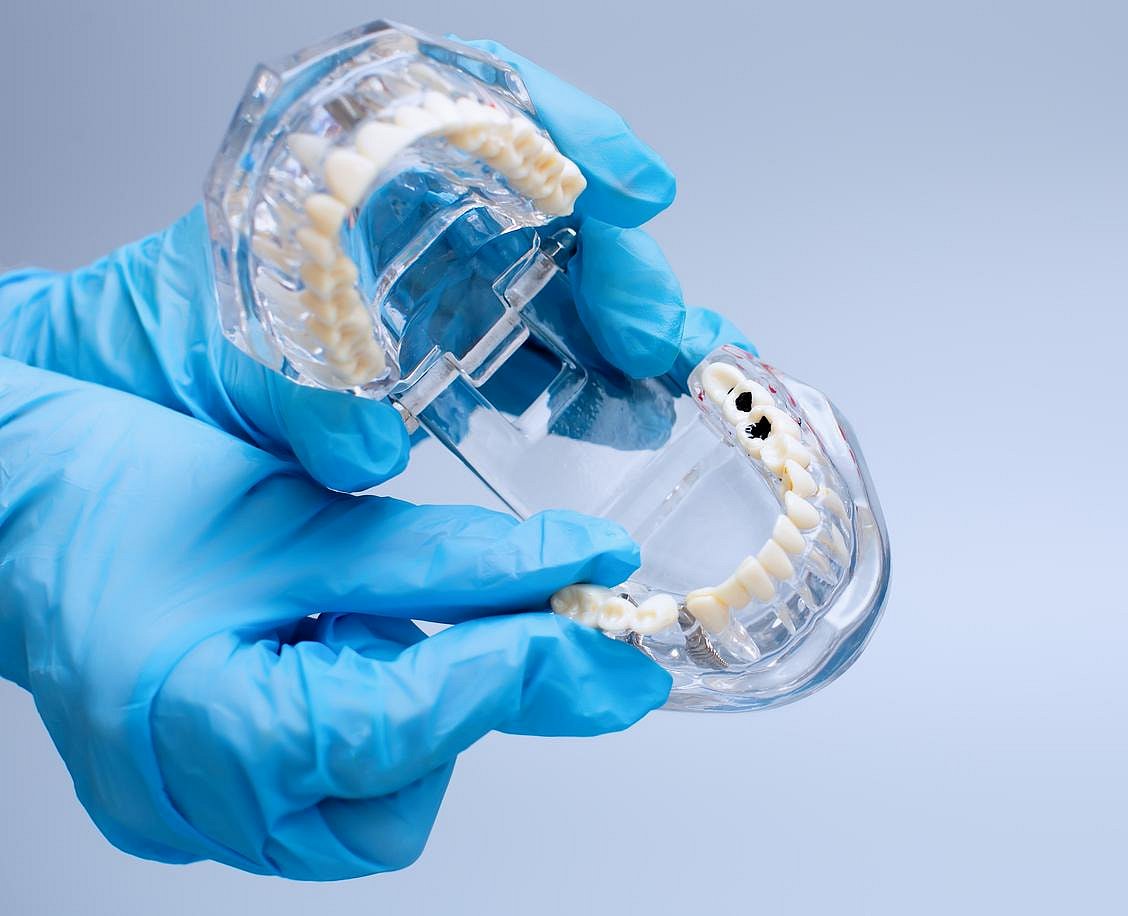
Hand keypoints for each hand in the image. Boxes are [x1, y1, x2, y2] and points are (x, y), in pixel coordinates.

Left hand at [0, 39, 750, 492]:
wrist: (127, 401)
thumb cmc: (151, 346)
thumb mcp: (211, 363)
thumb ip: (292, 399)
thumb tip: (365, 448)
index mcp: (354, 170)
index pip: (483, 102)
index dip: (572, 133)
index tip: (631, 187)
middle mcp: (416, 214)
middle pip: (557, 200)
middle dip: (624, 262)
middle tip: (654, 332)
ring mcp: (447, 279)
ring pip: (573, 277)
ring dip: (636, 323)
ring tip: (676, 379)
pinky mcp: (462, 349)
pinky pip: (552, 348)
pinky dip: (605, 380)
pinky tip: (631, 415)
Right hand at [0, 357, 672, 878]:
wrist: (15, 501)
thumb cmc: (120, 494)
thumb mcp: (301, 514)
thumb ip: (451, 558)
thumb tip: (585, 565)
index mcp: (194, 728)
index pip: (397, 726)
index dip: (511, 671)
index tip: (600, 627)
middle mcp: (189, 804)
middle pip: (395, 799)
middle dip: (458, 707)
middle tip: (481, 615)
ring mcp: (191, 816)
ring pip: (372, 806)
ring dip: (414, 715)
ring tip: (361, 615)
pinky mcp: (207, 801)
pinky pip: (327, 789)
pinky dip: (368, 718)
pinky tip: (337, 642)